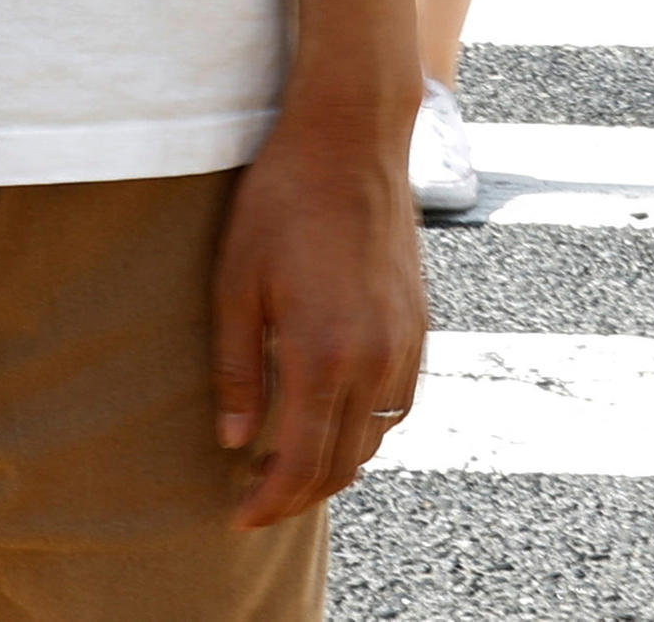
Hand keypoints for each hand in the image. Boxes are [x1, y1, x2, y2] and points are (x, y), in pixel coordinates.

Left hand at [210, 104, 427, 530]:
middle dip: (299, 494)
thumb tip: (234, 440)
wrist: (350, 139)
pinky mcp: (419, 324)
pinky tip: (333, 417)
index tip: (241, 515)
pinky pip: (398, 404)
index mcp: (324, 354)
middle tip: (257, 498)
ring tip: (288, 462)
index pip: (301, 462)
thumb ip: (237, 369)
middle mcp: (374, 359)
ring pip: (376, 439)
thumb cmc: (281, 202)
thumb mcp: (236, 283)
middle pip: (343, 464)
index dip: (271, 500)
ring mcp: (404, 343)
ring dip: (335, 464)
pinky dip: (367, 428)